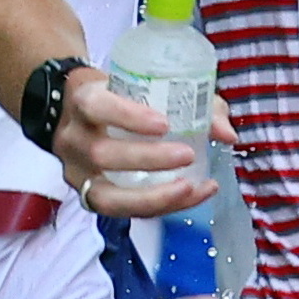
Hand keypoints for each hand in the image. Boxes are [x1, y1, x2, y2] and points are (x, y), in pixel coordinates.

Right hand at [56, 66, 224, 217]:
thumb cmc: (123, 96)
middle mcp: (72, 138)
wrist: (83, 113)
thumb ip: (193, 102)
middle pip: (103, 155)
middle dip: (148, 160)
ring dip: (154, 196)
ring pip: (106, 195)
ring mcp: (76, 173)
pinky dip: (158, 208)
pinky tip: (189, 197)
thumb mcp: (149, 86)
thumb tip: (226, 133)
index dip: (128, 117)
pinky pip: (120, 212)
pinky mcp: (87, 197)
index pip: (96, 107)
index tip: (164, 123)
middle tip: (187, 154)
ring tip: (192, 188)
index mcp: (83, 101)